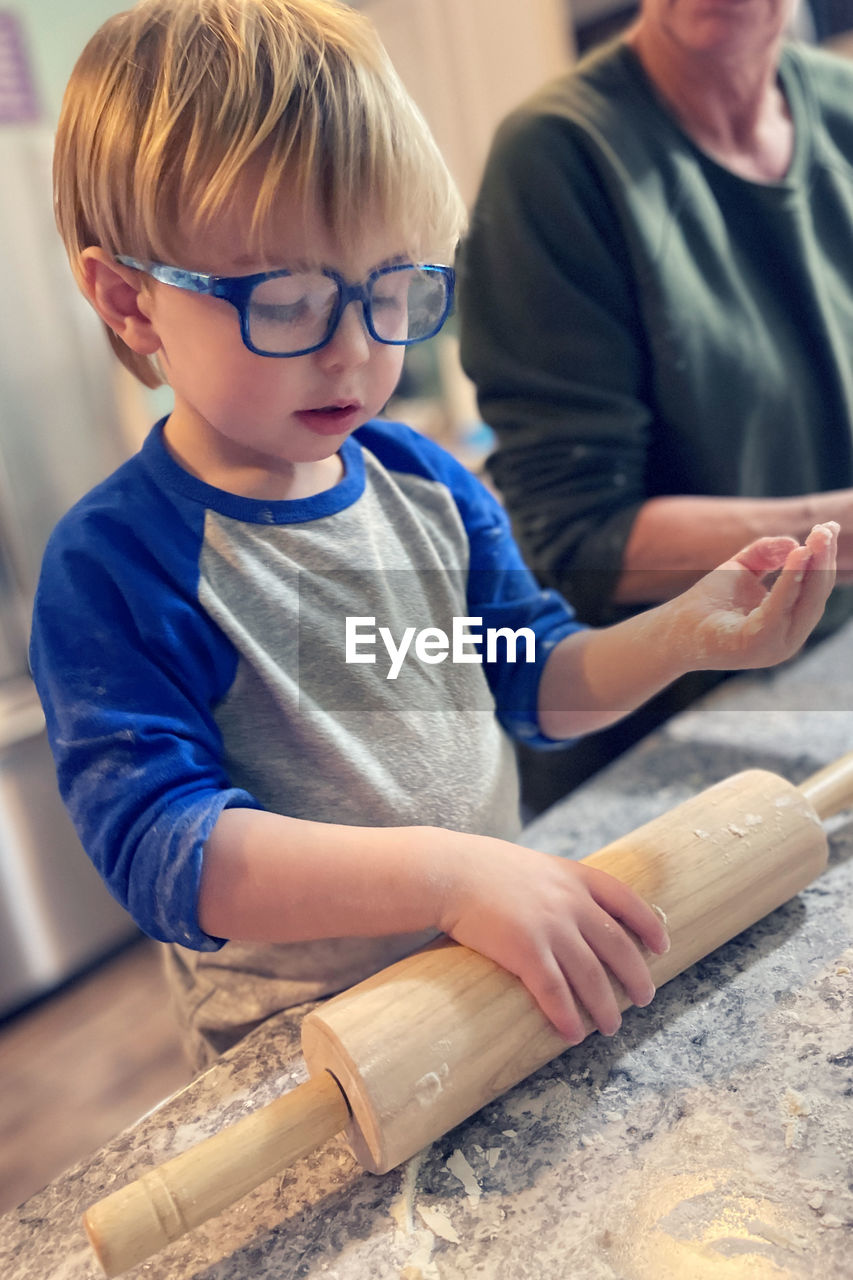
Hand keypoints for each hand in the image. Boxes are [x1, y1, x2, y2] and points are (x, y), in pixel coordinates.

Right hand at [435, 834, 669, 1042]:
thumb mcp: (533, 865)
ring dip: (605, 1008)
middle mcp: (570, 902)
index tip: (661, 946)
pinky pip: (555, 993)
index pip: (627, 901)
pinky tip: (573, 1034)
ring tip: (611, 1027)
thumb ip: (558, 885)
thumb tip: (573, 911)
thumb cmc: (484, 868)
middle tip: (644, 999)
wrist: (448, 870)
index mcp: (575, 877)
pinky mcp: (526, 951)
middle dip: (636, 977)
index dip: (648, 926)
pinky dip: (568, 1017)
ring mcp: (550, 927)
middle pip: (618, 947)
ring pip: (592, 977)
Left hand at [668, 522, 837, 670]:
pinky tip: (798, 555)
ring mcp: (774, 645)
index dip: (823, 559)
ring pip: (804, 602)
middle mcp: (788, 638)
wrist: (672, 631)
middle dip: (824, 560)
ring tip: (819, 537)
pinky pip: (779, 608)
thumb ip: (765, 553)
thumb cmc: (707, 603)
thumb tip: (793, 543)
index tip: (829, 527)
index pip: (815, 590)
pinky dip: (792, 580)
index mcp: (788, 624)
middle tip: (827, 528)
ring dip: (814, 567)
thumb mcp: (741, 569)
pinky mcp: (756, 644)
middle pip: (816, 596)